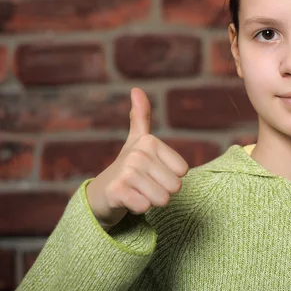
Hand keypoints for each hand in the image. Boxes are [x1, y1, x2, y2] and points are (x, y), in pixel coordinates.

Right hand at [86, 87, 188, 227]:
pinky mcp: (117, 191)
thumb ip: (141, 117)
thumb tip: (136, 89)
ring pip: (162, 198)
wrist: (100, 194)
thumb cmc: (126, 167)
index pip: (182, 171)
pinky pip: (145, 206)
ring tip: (137, 193)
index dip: (170, 177)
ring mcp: (126, 171)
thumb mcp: (137, 141)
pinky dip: (140, 209)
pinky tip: (129, 201)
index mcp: (149, 142)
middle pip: (175, 186)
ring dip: (151, 201)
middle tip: (145, 186)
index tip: (153, 173)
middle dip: (162, 192)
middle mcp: (138, 153)